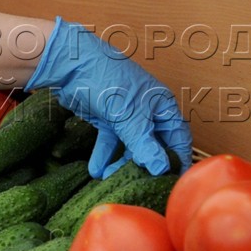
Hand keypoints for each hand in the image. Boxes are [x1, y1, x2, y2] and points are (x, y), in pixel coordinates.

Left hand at [24, 16, 192, 178]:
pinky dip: (104, 155)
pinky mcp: (108, 119)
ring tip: (110, 178)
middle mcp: (149, 111)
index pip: (178, 138)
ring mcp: (128, 115)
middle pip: (154, 145)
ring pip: (130, 146)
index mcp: (163, 106)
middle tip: (140, 185)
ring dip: (120, 164)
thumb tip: (161, 168)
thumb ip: (144, 144)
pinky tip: (96, 170)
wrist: (72, 65)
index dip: (178, 160)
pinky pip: (111, 142)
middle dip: (145, 165)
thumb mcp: (129, 116)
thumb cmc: (107, 79)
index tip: (173, 183)